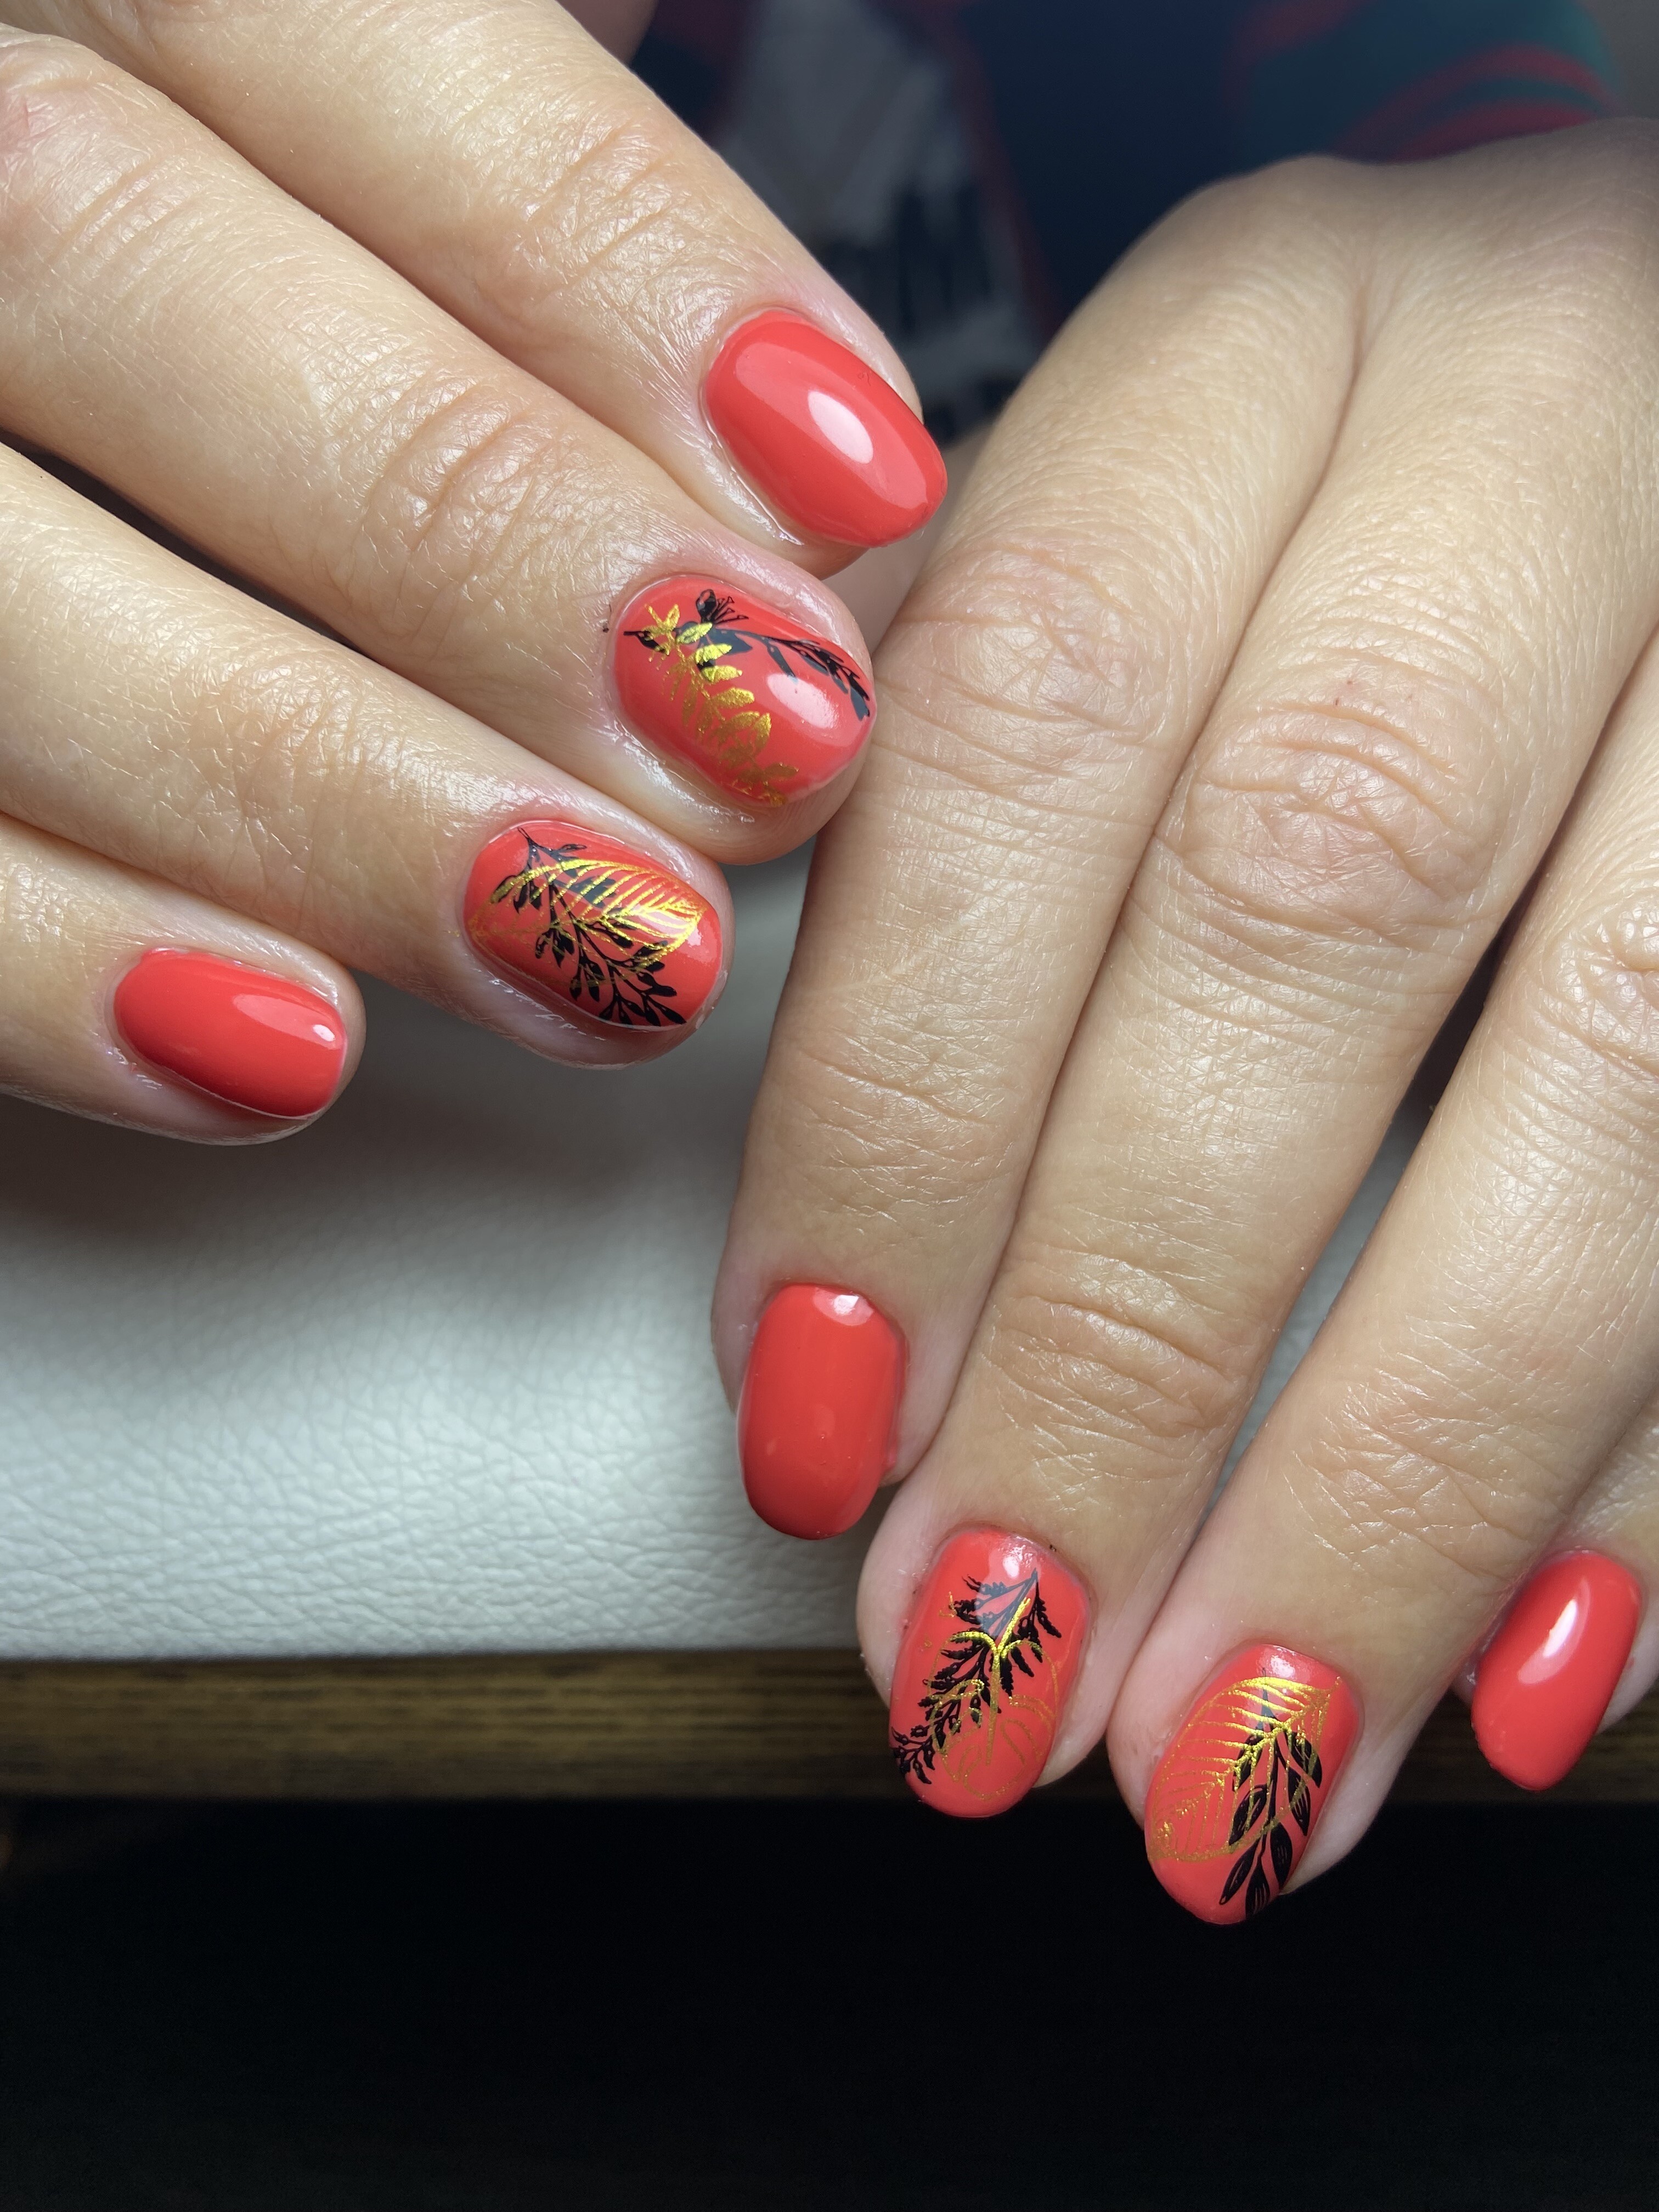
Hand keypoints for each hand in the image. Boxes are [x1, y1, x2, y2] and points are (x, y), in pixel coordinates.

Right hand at [0, 0, 940, 1135]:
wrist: (71, 428)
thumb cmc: (257, 302)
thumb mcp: (370, 132)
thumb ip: (530, 176)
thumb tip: (824, 416)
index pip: (319, 28)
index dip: (601, 259)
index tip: (850, 477)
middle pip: (112, 270)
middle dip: (472, 534)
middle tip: (763, 736)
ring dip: (318, 793)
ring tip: (618, 940)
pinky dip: (64, 969)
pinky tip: (300, 1051)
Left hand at [717, 122, 1658, 1914]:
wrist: (1636, 370)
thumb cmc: (1313, 516)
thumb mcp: (1108, 573)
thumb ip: (956, 844)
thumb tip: (834, 1311)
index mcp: (1255, 343)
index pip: (1019, 738)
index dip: (905, 1116)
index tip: (817, 1432)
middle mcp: (1533, 424)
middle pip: (1308, 915)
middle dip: (1130, 1345)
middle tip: (992, 1660)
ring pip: (1622, 1060)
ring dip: (1408, 1469)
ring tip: (1234, 1761)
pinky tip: (1532, 1671)